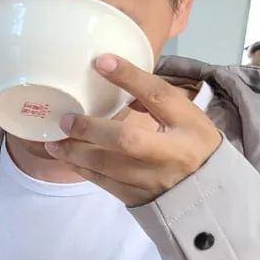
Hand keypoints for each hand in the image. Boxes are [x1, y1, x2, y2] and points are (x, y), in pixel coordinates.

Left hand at [44, 54, 221, 206]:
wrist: (206, 197)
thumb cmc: (193, 147)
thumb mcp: (187, 118)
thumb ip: (157, 99)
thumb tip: (117, 76)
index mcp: (190, 126)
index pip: (158, 96)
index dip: (129, 77)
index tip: (101, 61)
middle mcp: (172, 154)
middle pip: (127, 139)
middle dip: (91, 128)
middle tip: (65, 119)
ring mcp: (153, 180)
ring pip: (107, 165)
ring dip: (75, 151)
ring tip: (53, 140)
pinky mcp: (137, 198)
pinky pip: (102, 182)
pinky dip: (81, 168)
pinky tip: (65, 156)